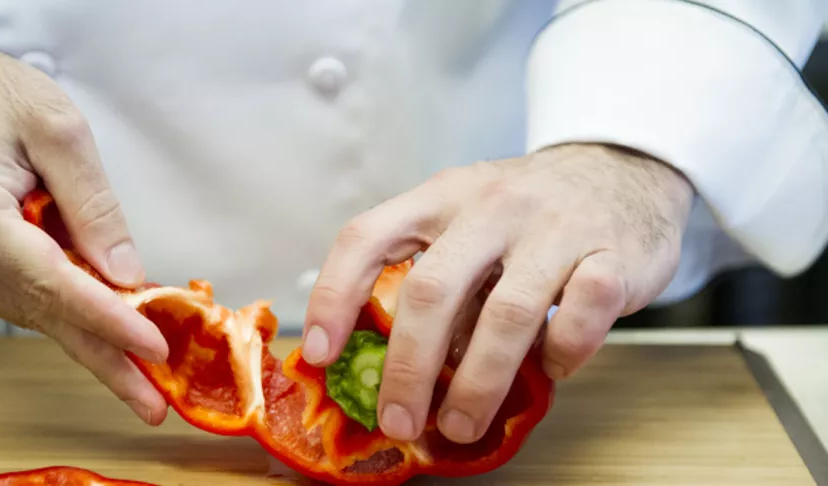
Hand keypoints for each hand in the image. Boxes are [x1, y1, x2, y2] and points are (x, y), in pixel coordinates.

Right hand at [0, 35, 168, 424]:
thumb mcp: (60, 131)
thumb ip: (93, 205)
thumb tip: (125, 276)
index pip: (50, 283)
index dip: (107, 320)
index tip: (152, 348)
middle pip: (42, 315)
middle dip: (105, 357)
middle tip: (151, 402)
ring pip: (34, 314)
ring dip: (91, 335)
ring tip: (143, 365)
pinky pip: (22, 299)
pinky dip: (67, 309)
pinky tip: (106, 319)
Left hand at [303, 143, 692, 443]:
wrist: (624, 170)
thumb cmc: (528, 215)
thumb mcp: (468, 223)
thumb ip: (436, 279)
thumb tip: (394, 367)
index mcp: (441, 196)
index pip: (368, 238)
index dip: (333, 295)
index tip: (320, 353)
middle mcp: (492, 205)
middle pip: (434, 290)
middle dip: (409, 368)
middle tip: (398, 420)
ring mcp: (555, 228)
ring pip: (508, 314)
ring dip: (478, 382)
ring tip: (460, 425)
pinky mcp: (612, 256)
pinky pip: (581, 317)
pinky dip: (561, 355)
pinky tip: (550, 368)